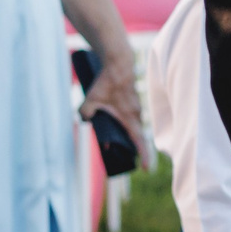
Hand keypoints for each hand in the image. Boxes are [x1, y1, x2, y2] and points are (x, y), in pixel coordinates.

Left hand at [78, 51, 150, 165]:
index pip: (139, 141)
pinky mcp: (133, 101)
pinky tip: (115, 119)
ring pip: (133, 125)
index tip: (144, 168)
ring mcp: (136, 107)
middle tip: (124, 157)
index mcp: (129, 117)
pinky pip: (131, 117)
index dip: (142, 155)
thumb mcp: (91, 99)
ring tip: (115, 139)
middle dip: (132, 148)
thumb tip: (85, 119)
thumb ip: (86, 112)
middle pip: (136, 136)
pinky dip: (126, 123)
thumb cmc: (107, 82)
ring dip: (127, 134)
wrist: (119, 63)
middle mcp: (136, 114)